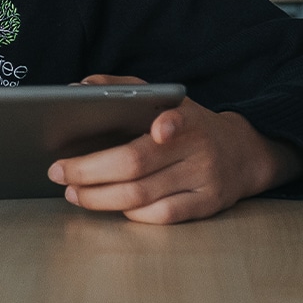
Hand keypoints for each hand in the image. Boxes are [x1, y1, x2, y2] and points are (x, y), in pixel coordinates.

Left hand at [47, 75, 302, 223]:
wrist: (244, 153)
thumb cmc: (190, 124)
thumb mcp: (166, 98)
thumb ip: (125, 87)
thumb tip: (80, 86)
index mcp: (187, 118)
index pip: (176, 121)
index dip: (168, 125)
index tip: (160, 129)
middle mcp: (198, 151)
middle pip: (138, 165)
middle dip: (90, 171)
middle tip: (58, 171)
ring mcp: (204, 182)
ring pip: (143, 196)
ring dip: (100, 197)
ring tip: (72, 192)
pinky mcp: (205, 207)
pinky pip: (162, 217)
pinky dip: (131, 213)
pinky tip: (109, 206)